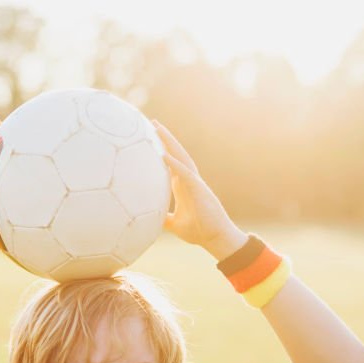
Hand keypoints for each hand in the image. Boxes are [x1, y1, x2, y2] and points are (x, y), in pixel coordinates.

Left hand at [152, 120, 246, 259]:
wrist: (215, 238)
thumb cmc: (198, 230)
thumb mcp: (174, 224)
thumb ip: (163, 219)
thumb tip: (149, 220)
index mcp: (182, 186)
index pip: (170, 162)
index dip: (161, 149)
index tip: (149, 137)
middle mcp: (189, 180)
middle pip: (176, 153)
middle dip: (165, 138)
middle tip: (153, 122)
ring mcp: (195, 183)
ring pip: (181, 157)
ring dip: (170, 143)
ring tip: (158, 129)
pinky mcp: (199, 189)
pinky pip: (185, 173)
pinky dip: (174, 163)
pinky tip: (164, 154)